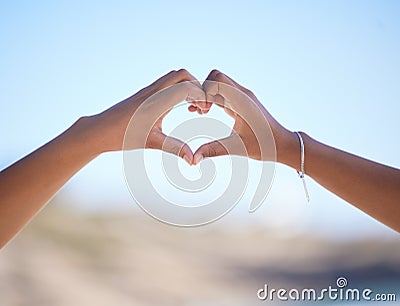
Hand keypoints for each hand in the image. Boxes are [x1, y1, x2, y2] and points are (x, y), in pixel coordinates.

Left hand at [88, 69, 204, 163]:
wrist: (98, 130)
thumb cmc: (122, 136)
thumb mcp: (152, 143)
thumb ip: (175, 148)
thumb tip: (193, 161)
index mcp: (157, 100)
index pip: (186, 87)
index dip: (201, 95)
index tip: (205, 111)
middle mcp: (153, 91)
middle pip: (181, 74)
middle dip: (197, 86)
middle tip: (201, 106)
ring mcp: (148, 91)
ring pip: (173, 77)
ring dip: (187, 86)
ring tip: (191, 107)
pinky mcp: (144, 95)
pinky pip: (165, 84)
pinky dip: (177, 89)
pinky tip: (177, 108)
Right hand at [189, 70, 293, 164]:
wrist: (282, 143)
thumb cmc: (264, 145)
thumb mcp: (236, 148)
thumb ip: (213, 150)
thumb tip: (194, 160)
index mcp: (242, 101)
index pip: (217, 81)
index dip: (203, 92)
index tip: (201, 111)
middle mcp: (242, 94)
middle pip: (216, 77)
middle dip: (202, 90)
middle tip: (198, 110)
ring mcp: (242, 96)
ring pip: (219, 83)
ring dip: (206, 94)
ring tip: (200, 112)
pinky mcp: (242, 101)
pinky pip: (223, 92)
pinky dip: (212, 98)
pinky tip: (205, 112)